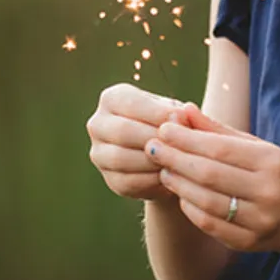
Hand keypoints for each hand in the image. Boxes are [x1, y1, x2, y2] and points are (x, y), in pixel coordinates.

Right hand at [86, 83, 188, 201]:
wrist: (166, 156)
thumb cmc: (169, 125)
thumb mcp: (174, 112)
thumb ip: (177, 113)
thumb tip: (180, 116)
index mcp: (111, 99)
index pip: (131, 103)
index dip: (157, 112)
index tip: (182, 118)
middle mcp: (98, 124)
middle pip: (122, 131)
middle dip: (153, 137)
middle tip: (178, 142)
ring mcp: (100, 154)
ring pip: (121, 158)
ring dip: (151, 160)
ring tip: (175, 158)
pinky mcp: (111, 180)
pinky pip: (128, 181)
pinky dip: (151, 179)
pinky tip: (169, 174)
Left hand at [148, 103, 279, 252]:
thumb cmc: (274, 172)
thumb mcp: (255, 146)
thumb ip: (218, 131)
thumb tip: (183, 110)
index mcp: (270, 162)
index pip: (219, 148)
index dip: (186, 139)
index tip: (164, 129)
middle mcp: (267, 192)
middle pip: (209, 174)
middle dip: (175, 159)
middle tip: (153, 148)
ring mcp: (258, 221)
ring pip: (205, 201)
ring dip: (178, 183)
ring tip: (163, 169)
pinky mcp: (247, 242)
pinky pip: (208, 223)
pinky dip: (189, 206)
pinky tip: (179, 193)